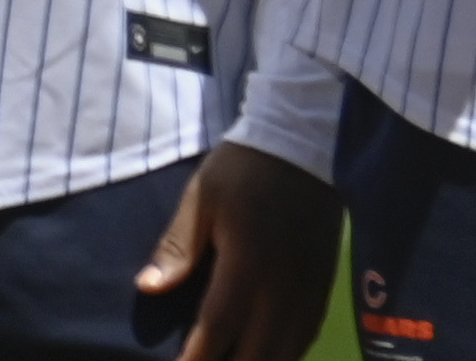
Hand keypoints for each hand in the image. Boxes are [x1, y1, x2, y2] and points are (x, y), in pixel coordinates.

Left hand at [136, 141, 338, 360]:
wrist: (310, 136)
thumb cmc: (247, 165)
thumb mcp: (203, 197)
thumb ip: (178, 247)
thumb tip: (150, 288)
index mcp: (248, 262)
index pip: (216, 330)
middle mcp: (284, 282)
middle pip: (258, 352)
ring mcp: (310, 282)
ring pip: (288, 348)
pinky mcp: (326, 276)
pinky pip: (309, 330)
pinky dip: (288, 352)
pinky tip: (271, 355)